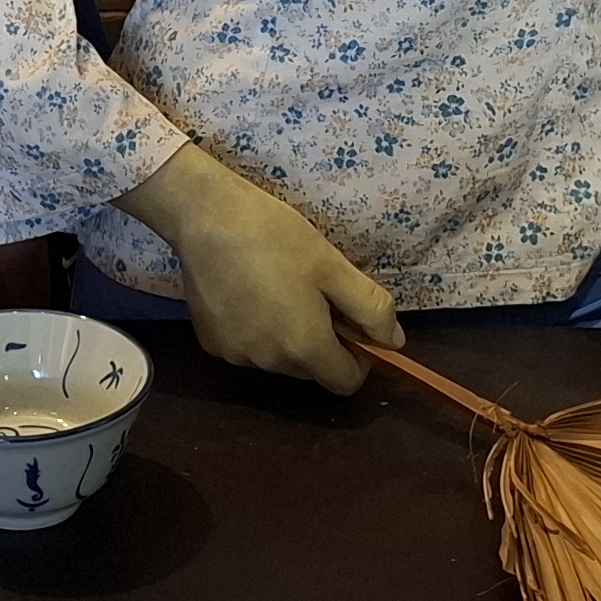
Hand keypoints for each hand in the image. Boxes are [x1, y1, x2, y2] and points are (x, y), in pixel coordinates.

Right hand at [118, 145, 400, 392]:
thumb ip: (370, 309)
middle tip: (314, 293)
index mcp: (305, 348)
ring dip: (287, 336)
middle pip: (312, 371)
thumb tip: (394, 342)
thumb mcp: (334, 265)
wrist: (207, 217)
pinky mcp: (211, 343)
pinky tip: (247, 291)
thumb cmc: (277, 236)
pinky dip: (256, 329)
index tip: (350, 322)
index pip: (346, 383)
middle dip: (322, 341)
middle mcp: (270, 363)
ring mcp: (236, 356)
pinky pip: (248, 348)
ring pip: (279, 359)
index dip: (359, 357)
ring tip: (277, 287)